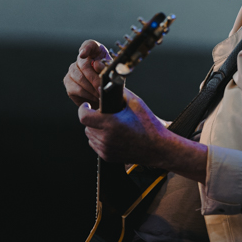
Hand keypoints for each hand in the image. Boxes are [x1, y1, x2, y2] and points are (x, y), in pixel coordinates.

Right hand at [64, 39, 110, 106]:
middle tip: (101, 89)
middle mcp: (82, 58)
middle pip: (84, 64)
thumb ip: (105, 67)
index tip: (83, 54)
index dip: (86, 48)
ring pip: (79, 77)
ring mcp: (73, 69)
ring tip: (99, 95)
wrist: (104, 96)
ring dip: (91, 88)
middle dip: (94, 79)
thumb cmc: (109, 81)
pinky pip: (75, 88)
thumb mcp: (112, 74)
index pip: (89, 45)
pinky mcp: (68, 81)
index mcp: (96, 52)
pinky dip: (86, 94)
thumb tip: (96, 64)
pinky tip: (93, 97)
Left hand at [78, 88, 208, 180]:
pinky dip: (99, 139)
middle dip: (92, 118)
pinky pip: (95, 145)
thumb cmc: (148, 125)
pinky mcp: (108, 157)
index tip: (88, 105)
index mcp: (110, 124)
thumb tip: (106, 85)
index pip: (83, 116)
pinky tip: (111, 134)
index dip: (83, 109)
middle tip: (103, 114)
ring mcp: (106, 149)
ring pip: (90, 136)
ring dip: (95, 129)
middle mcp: (106, 138)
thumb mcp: (136, 103)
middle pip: (86, 125)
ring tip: (108, 124)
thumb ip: (119, 92)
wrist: (158, 148)